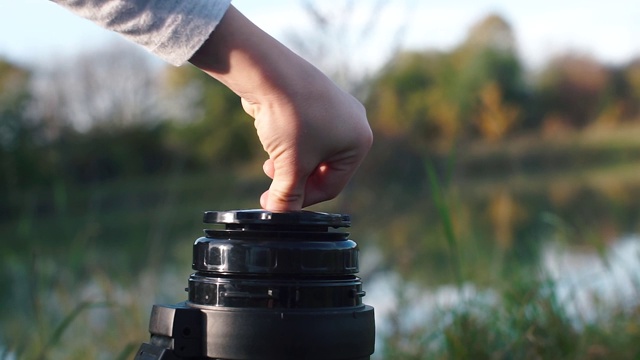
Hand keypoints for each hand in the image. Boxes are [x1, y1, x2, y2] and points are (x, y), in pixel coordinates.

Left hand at [190, 6, 371, 210]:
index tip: (280, 206)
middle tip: (272, 185)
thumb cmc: (290, 119)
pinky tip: (271, 141)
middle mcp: (353, 123)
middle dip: (295, 179)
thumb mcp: (290, 166)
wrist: (269, 74)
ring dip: (289, 163)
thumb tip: (281, 216)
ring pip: (311, 150)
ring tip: (269, 163)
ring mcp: (334, 108)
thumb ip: (287, 197)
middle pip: (322, 168)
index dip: (304, 200)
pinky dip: (288, 143)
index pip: (332, 185)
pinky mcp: (314, 99)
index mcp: (359, 141)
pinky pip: (304, 132)